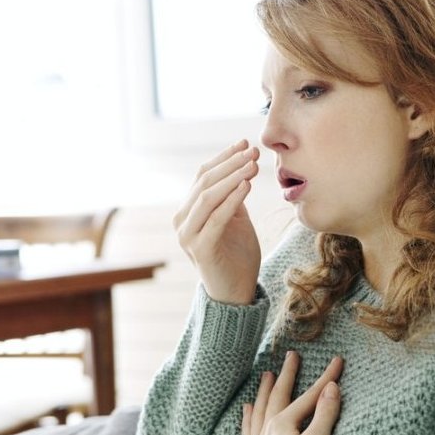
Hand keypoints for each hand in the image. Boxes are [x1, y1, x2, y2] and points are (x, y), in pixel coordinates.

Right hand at [174, 139, 260, 304]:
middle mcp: (182, 220)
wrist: (235, 292)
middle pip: (205, 182)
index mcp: (188, 210)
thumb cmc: (237, 253)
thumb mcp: (235, 217)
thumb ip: (232, 195)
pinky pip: (217, 218)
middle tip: (252, 150)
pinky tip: (247, 186)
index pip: (203, 175)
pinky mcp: (201, 249)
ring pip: (209, 197)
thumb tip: (242, 164)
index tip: (244, 142)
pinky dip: (232, 200)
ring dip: (232, 177)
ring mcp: (188, 235)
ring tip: (252, 164)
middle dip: (230, 163)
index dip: (223, 157)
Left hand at [242, 353, 343, 434]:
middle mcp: (268, 428)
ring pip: (261, 409)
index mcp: (283, 423)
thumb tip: (332, 387)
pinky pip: (249, 429)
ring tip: (267, 375)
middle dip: (287, 374)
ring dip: (265, 390)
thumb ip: (324, 415)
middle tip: (292, 355)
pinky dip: (248, 416)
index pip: (310, 395)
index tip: (337, 360)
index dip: (326, 377)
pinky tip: (247, 408)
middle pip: (279, 395)